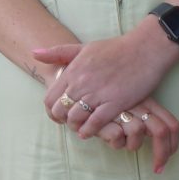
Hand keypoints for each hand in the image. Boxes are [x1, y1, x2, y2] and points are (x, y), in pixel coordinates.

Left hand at [33, 26, 178, 135]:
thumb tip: (34, 54)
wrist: (144, 49)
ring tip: (80, 128)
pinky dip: (90, 130)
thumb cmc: (115, 48)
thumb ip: (59, 53)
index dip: (51, 110)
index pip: (50, 98)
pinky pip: (96, 122)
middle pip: (60, 110)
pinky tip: (89, 132)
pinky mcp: (115, 102)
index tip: (58, 115)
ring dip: (76, 126)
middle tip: (69, 123)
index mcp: (73, 70)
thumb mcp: (84, 47)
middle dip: (62, 120)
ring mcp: (98, 93)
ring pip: (76, 118)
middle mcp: (82, 82)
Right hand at [94, 98, 178, 172]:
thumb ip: (143, 120)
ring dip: (130, 143)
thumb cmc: (106, 107)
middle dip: (161, 154)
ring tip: (118, 138)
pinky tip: (105, 135)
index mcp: (147, 102)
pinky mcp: (106, 115)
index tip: (170, 157)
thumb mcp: (128, 108)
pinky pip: (117, 138)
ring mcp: (122, 109)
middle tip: (158, 169)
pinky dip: (113, 141)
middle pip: (160, 131)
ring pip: (137, 132)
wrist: (80, 97)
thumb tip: (163, 146)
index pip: (171, 123)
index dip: (173, 143)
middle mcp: (138, 104)